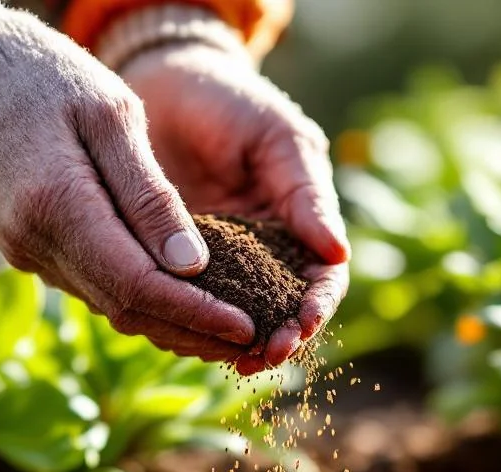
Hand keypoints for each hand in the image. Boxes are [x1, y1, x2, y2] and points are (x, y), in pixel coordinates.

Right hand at [0, 0, 254, 361]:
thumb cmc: (45, 79)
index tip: (246, 326)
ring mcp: (29, 254)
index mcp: (56, 205)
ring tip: (229, 330)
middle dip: (192, 332)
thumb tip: (191, 267)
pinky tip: (184, 301)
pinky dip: (144, 302)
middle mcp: (36, 245)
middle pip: (126, 310)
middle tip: (251, 340)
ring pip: (112, 308)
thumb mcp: (112, 117)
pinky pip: (96, 289)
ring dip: (171, 325)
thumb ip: (150, 195)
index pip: (138, 284)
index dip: (195, 313)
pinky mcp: (31, 253)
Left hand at [120, 42, 349, 374]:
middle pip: (281, 313)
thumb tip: (338, 252)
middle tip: (262, 357)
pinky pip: (183, 306)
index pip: (320, 280)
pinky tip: (178, 334)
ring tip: (222, 356)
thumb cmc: (231, 102)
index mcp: (298, 226)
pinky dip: (185, 326)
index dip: (316, 308)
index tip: (302, 325)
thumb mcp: (277, 138)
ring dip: (230, 343)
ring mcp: (217, 266)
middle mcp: (263, 255)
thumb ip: (304, 193)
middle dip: (276, 340)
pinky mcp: (172, 267)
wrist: (162, 84)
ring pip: (232, 320)